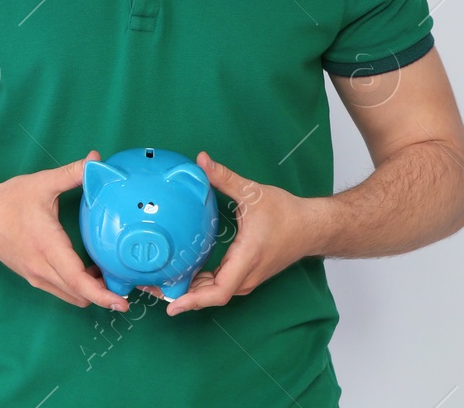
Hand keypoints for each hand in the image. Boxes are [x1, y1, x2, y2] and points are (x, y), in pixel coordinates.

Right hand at [0, 150, 129, 311]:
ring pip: (71, 296)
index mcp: (47, 247)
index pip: (78, 281)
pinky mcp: (33, 277)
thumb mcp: (42, 183)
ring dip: (91, 292)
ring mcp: (36, 276)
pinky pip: (61, 290)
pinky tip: (89, 271)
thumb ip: (72, 173)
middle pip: (79, 295)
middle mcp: (42, 268)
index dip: (102, 294)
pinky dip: (78, 288)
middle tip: (128, 286)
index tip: (121, 302)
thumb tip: (96, 160)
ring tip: (110, 277)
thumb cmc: (7, 202)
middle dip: (105, 296)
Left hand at [140, 151, 320, 315]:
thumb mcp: (253, 192)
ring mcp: (247, 278)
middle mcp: (246, 275)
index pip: (218, 291)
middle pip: (211, 296)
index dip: (193, 300)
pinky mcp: (247, 274)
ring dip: (191, 291)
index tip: (171, 304)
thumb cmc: (286, 213)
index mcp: (247, 258)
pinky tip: (184, 277)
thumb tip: (200, 160)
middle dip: (182, 296)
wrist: (312, 227)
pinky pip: (221, 286)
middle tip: (151, 288)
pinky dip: (201, 286)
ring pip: (215, 293)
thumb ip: (224, 177)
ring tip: (161, 285)